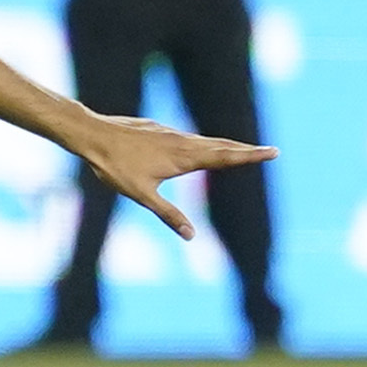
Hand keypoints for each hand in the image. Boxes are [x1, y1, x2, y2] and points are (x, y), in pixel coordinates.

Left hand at [72, 114, 275, 239]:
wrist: (94, 135)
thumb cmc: (115, 166)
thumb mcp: (142, 196)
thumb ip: (168, 215)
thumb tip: (191, 236)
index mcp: (184, 157)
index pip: (225, 157)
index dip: (250, 155)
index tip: (273, 151)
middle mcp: (182, 142)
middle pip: (221, 146)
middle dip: (245, 149)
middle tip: (269, 150)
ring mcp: (171, 134)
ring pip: (205, 140)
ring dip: (226, 144)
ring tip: (242, 149)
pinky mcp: (159, 130)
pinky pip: (188, 137)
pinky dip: (204, 142)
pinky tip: (200, 147)